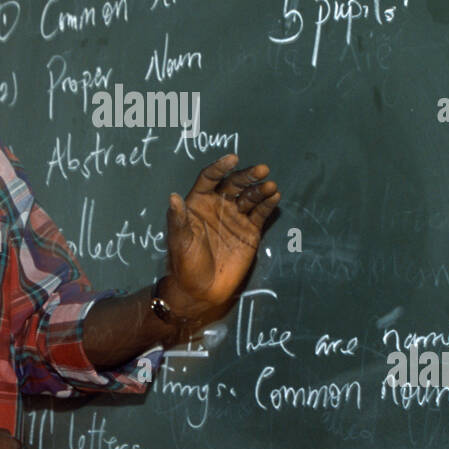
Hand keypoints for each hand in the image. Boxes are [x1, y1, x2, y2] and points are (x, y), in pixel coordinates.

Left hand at [162, 153, 279, 322]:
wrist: (201, 290)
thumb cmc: (185, 263)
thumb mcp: (179, 241)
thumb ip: (178, 219)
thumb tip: (173, 196)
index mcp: (199, 203)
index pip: (209, 179)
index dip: (220, 168)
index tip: (232, 158)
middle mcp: (219, 205)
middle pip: (234, 184)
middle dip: (247, 175)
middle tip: (262, 170)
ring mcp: (236, 217)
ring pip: (249, 197)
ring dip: (260, 189)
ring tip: (271, 185)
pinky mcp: (250, 231)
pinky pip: (260, 213)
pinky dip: (268, 204)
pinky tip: (275, 196)